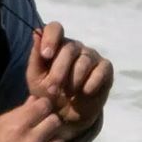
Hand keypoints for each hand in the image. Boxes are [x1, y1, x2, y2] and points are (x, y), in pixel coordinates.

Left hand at [26, 22, 113, 139]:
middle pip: (69, 48)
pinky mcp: (105, 68)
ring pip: (84, 61)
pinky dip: (92, 83)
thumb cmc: (47, 91)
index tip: (45, 55)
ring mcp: (90, 55)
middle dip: (59, 71)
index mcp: (55, 44)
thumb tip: (36, 33)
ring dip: (74, 80)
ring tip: (68, 93)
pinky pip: (101, 70)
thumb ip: (35, 56)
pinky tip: (85, 92)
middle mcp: (74, 46)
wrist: (66, 113)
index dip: (50, 39)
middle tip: (53, 89)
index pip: (55, 28)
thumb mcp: (35, 77)